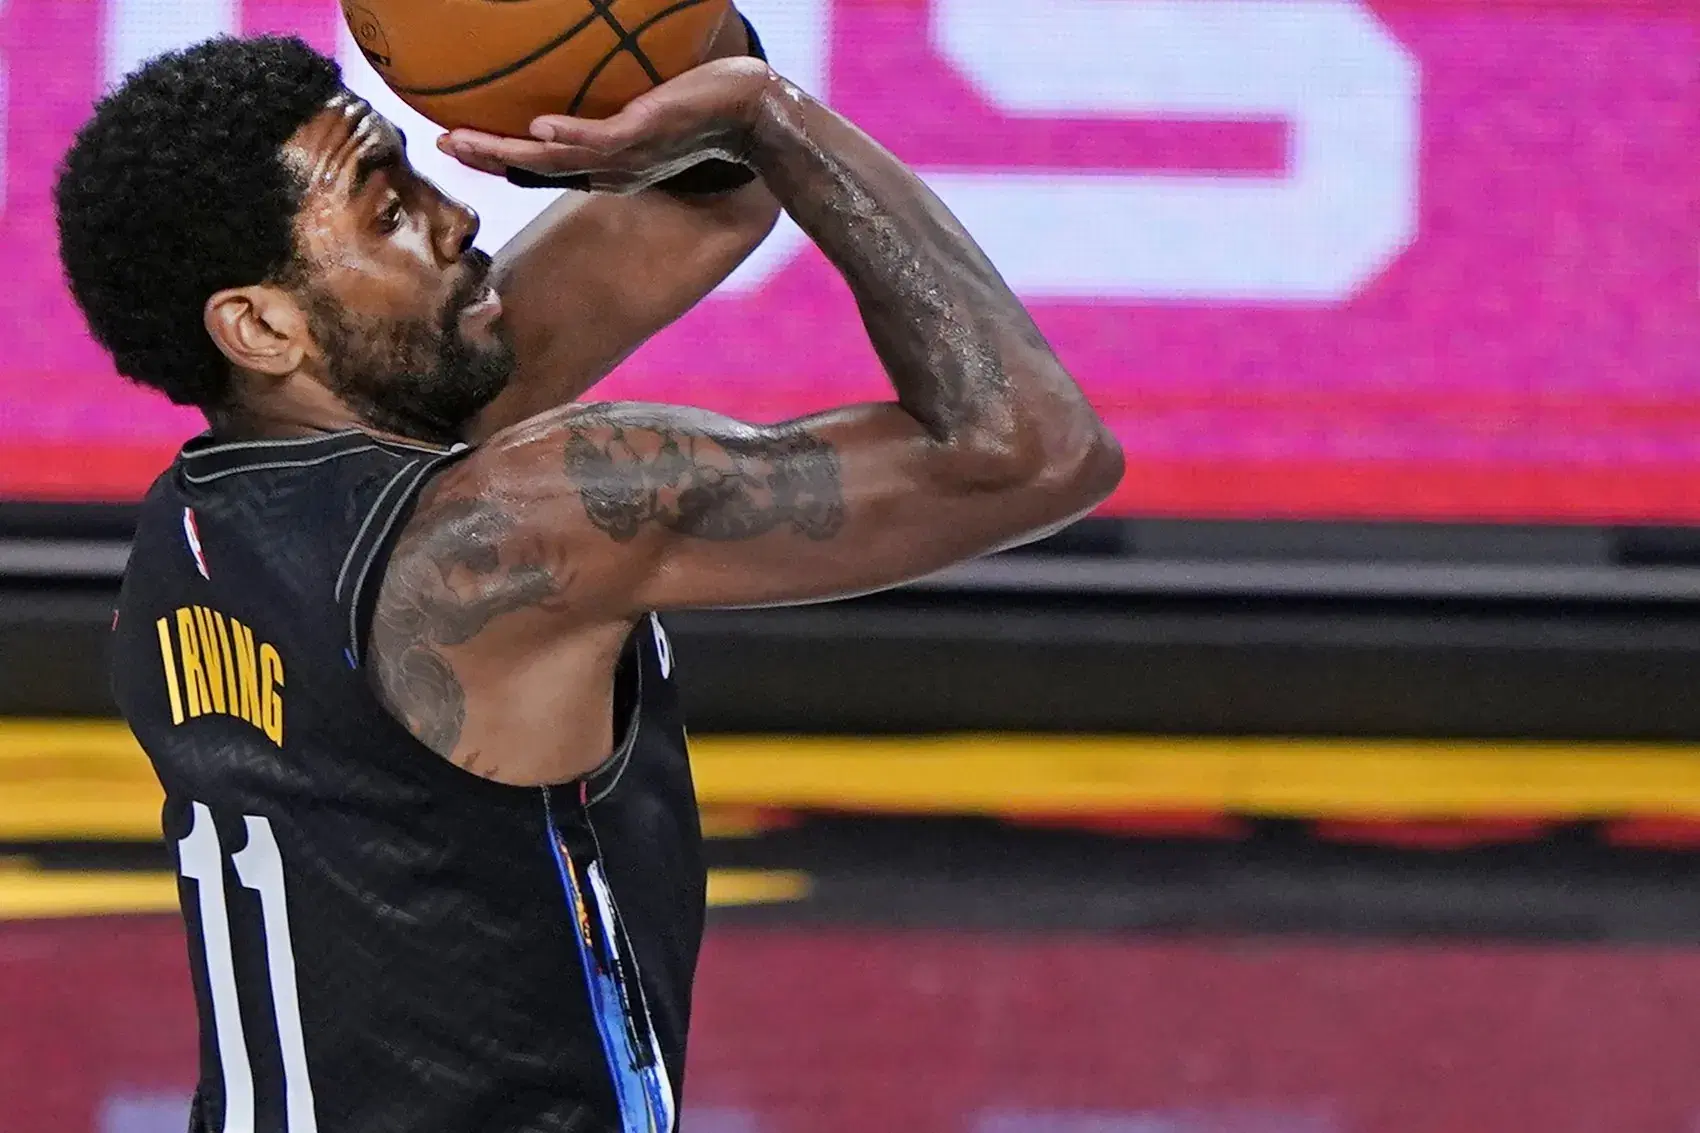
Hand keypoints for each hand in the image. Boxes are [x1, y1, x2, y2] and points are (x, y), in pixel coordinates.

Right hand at [437, 57, 775, 194]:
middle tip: (442, 146)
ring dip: (509, 153)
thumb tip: (577, 77)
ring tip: (467, 141)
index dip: (498, 160)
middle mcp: (611, 170)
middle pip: (536, 170)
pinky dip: (569, 135)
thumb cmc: (700, 104)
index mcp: (606, 166)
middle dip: (487, 160)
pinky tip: (538, 128)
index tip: (456, 145)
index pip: (543, 167)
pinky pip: (600, 140)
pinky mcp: (644, 138)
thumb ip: (611, 104)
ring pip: (556, 160)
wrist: (750, 112)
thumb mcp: (647, 108)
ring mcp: (626, 158)